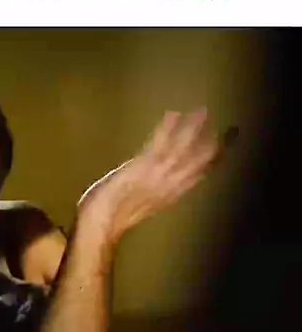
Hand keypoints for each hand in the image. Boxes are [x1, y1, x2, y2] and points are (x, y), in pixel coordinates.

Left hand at [77, 109, 222, 245]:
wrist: (105, 220)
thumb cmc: (116, 216)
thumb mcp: (144, 207)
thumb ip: (157, 194)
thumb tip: (161, 186)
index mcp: (172, 194)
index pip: (199, 175)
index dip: (213, 162)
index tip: (223, 149)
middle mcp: (172, 183)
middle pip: (200, 161)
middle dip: (214, 144)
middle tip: (227, 129)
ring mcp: (159, 172)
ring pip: (183, 147)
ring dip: (193, 127)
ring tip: (203, 111)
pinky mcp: (144, 163)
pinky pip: (160, 141)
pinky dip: (168, 126)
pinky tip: (174, 113)